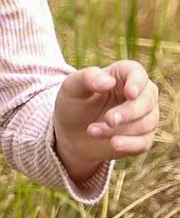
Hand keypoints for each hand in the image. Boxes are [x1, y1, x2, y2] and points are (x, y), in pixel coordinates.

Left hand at [53, 60, 160, 178]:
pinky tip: (114, 143)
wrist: (70, 134)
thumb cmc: (73, 104)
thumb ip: (87, 78)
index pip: (138, 73)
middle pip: (147, 100)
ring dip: (118, 129)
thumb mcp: (71, 88)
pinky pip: (144, 142)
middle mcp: (141, 94)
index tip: (130, 94)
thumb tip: (108, 81)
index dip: (137, 82)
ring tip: (91, 131)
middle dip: (128, 112)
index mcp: (123, 75)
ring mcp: (145, 117)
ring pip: (146, 123)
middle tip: (108, 120)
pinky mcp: (143, 138)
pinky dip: (129, 143)